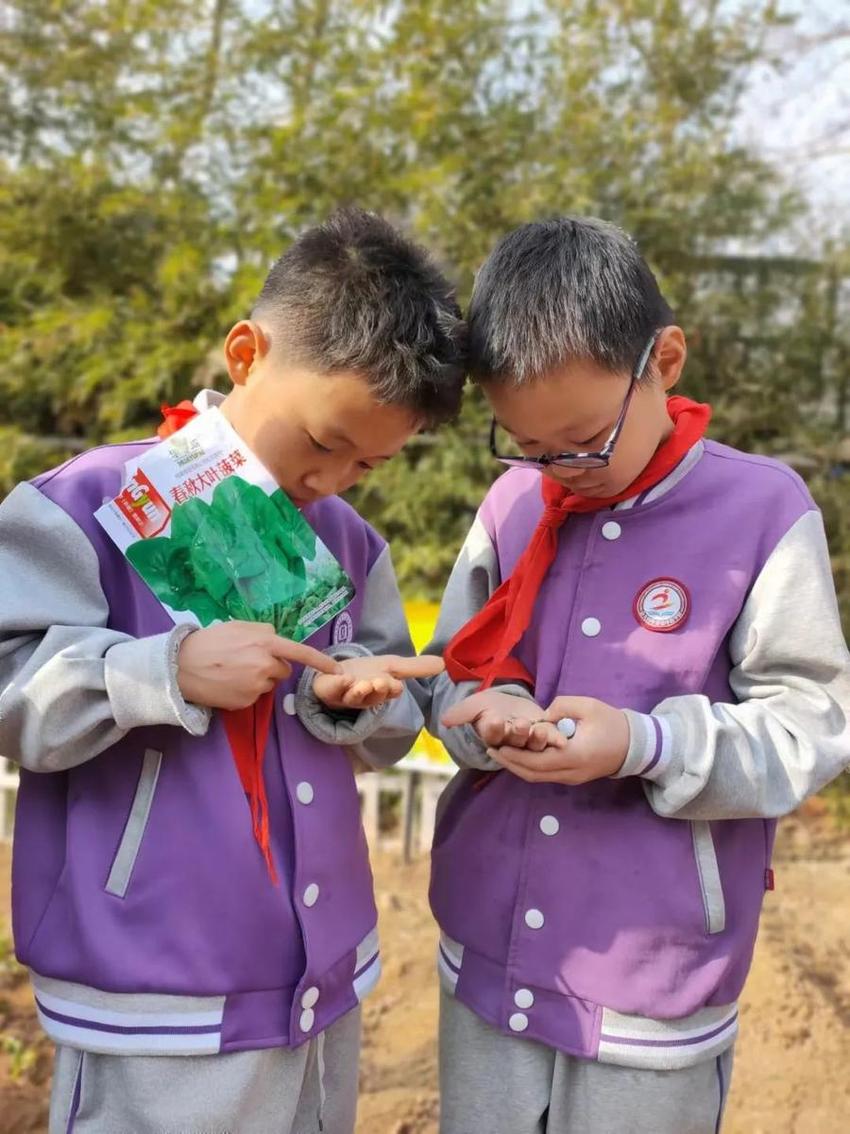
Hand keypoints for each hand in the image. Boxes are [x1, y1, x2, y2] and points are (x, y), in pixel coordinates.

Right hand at [177, 622, 340, 710]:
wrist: (181, 666)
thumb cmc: (209, 641)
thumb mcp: (238, 626)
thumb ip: (263, 631)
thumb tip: (277, 638)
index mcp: (265, 644)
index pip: (301, 653)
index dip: (322, 662)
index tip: (339, 671)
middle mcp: (265, 666)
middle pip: (283, 670)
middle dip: (271, 666)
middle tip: (247, 659)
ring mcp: (256, 687)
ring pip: (267, 684)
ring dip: (258, 678)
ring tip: (232, 670)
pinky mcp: (245, 702)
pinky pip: (254, 696)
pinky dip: (245, 690)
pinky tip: (227, 682)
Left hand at [313, 654, 444, 710]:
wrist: (335, 675)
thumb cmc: (365, 673)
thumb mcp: (391, 666)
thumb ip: (415, 667)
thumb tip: (444, 663)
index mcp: (382, 691)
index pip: (391, 692)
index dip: (392, 688)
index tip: (394, 684)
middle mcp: (366, 697)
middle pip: (374, 697)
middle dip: (377, 690)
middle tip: (378, 682)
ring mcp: (346, 696)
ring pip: (354, 699)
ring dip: (358, 692)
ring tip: (361, 684)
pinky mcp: (328, 691)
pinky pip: (332, 690)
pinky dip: (337, 684)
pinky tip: (342, 678)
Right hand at [441, 690, 566, 751]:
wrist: (508, 704)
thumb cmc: (490, 706)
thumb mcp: (475, 705)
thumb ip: (461, 713)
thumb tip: (444, 720)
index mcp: (493, 737)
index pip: (491, 734)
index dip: (493, 728)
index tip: (494, 719)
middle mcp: (511, 744)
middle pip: (514, 742)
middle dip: (517, 733)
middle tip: (519, 724)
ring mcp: (529, 742)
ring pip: (533, 744)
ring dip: (537, 738)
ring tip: (540, 730)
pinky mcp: (546, 736)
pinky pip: (550, 740)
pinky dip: (555, 738)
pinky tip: (560, 737)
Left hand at [485, 696, 628, 784]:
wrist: (635, 746)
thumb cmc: (612, 723)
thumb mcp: (588, 706)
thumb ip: (561, 707)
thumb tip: (540, 717)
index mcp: (574, 755)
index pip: (536, 761)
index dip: (514, 755)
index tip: (496, 744)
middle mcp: (570, 772)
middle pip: (532, 774)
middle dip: (509, 763)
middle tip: (490, 750)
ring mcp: (571, 778)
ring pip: (537, 778)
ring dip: (516, 767)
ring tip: (499, 753)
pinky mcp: (572, 778)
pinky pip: (545, 775)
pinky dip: (528, 767)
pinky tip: (518, 756)